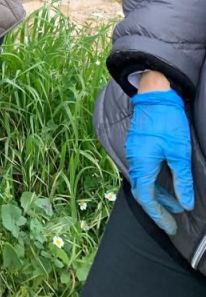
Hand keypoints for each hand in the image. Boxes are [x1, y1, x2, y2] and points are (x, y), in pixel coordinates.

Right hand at [127, 85, 194, 234]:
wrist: (155, 94)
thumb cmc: (167, 121)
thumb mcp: (179, 152)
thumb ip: (182, 180)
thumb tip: (185, 203)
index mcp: (142, 163)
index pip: (147, 197)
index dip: (159, 215)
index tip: (171, 227)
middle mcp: (134, 159)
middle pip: (142, 191)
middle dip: (157, 209)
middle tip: (172, 221)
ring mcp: (134, 152)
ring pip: (143, 181)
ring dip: (158, 195)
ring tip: (175, 204)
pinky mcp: (138, 146)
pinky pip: (143, 170)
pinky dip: (155, 182)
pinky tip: (168, 183)